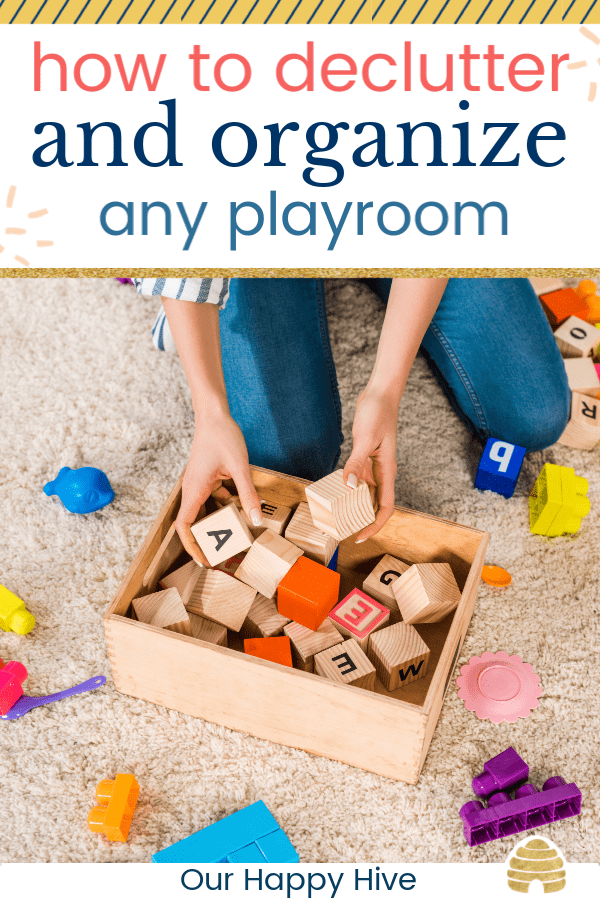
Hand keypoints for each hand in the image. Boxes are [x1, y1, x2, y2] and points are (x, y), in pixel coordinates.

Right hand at [176, 411, 261, 565]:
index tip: (203, 560)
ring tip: (236, 533)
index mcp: (194, 489)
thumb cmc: (222, 436)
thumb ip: (248, 494)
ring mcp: (199, 483)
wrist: (214, 414)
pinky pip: (213, 497)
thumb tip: (256, 520)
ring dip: (219, 521)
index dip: (192, 546)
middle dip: (207, 539)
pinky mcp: (207, 477)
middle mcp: (193, 488)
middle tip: (224, 553)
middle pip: (194, 522)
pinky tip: (241, 503)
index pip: (184, 526)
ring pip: (205, 509)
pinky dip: (226, 503)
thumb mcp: (240, 467)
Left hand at [343, 387, 397, 542]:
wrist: (380, 394)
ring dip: (353, 505)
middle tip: (341, 530)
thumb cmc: (378, 413)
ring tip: (335, 515)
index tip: (361, 535)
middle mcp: (382, 472)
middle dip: (361, 519)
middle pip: (374, 504)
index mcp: (387, 471)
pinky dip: (347, 486)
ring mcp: (373, 465)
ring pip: (364, 492)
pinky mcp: (364, 457)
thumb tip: (349, 485)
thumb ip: (356, 463)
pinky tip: (333, 490)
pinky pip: (356, 478)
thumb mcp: (365, 439)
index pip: (385, 507)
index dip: (375, 525)